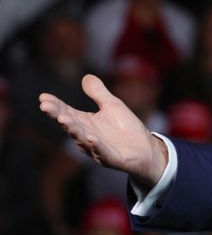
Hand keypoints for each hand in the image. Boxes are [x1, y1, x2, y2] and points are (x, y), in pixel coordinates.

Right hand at [39, 74, 167, 187]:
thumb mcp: (112, 105)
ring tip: (62, 118)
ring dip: (72, 129)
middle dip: (58, 114)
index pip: (67, 112)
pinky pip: (101, 151)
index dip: (55, 105)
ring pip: (81, 138)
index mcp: (86, 123)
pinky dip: (95, 145)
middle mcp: (86, 136)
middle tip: (45, 106)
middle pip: (70, 124)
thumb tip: (86, 76)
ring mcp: (96, 148)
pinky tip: (89, 137)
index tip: (43, 97)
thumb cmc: (126, 128)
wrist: (145, 149)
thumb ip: (98, 93)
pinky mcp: (110, 158)